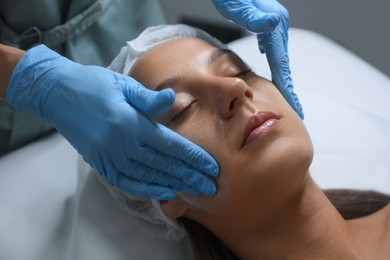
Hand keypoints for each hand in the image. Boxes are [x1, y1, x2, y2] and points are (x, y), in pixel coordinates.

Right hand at [7, 45, 218, 199]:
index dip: (193, 157)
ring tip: (193, 193)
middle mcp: (122, 144)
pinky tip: (163, 193)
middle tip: (211, 188)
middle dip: (190, 177)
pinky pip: (126, 182)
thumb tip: (172, 99)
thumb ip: (149, 99)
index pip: (171, 145)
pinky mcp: (99, 163)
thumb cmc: (93, 84)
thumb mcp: (123, 85)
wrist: (56, 93)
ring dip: (173, 185)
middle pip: (164, 165)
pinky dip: (146, 189)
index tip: (212, 167)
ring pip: (148, 176)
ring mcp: (109, 156)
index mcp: (132, 123)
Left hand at [211, 0, 303, 118]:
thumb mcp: (238, 5)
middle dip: (289, 87)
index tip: (294, 106)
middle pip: (284, 62)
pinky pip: (273, 48)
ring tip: (286, 95)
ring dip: (282, 76)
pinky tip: (272, 68)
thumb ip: (254, 17)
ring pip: (279, 56)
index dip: (287, 87)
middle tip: (296, 108)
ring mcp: (273, 23)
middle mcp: (277, 25)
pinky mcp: (266, 22)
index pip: (281, 63)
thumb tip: (273, 23)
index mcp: (274, 25)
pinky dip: (274, 62)